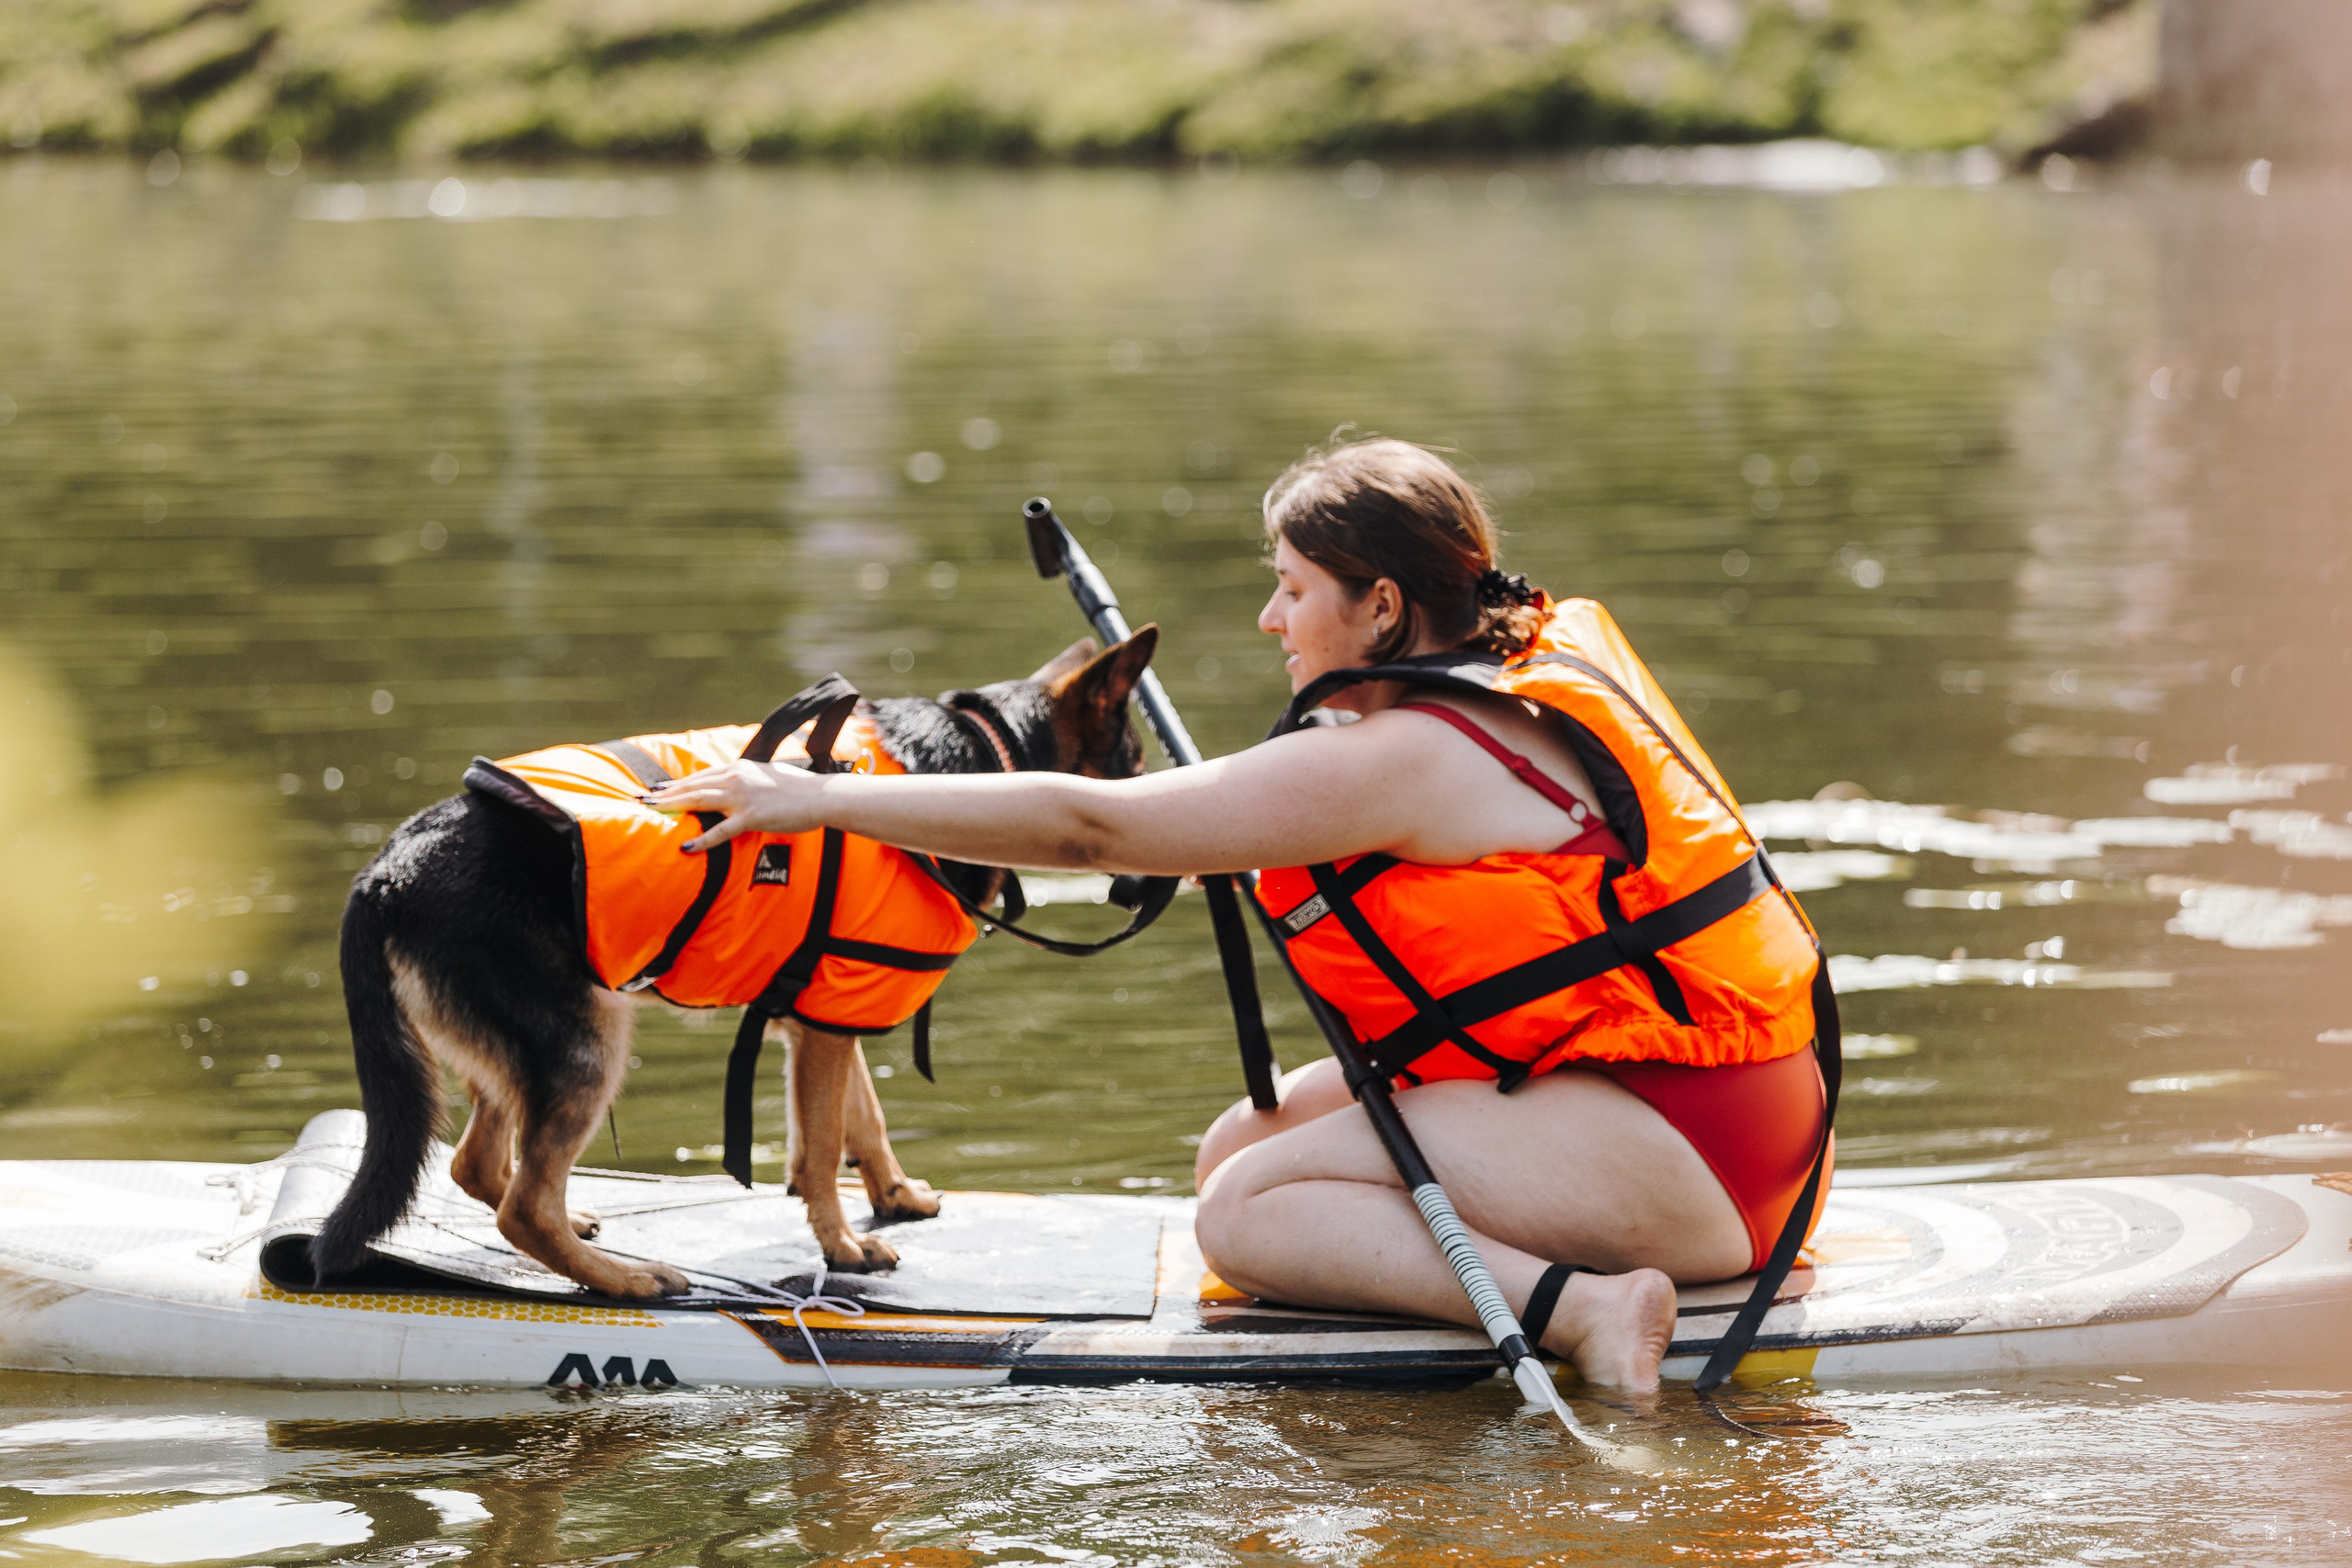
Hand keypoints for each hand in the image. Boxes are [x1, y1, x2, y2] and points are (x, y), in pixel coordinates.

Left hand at [642, 761, 823, 851]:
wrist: (822, 796)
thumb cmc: (800, 789)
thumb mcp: (769, 776)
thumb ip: (749, 779)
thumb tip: (736, 784)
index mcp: (740, 768)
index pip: (701, 775)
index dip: (677, 782)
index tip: (658, 787)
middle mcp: (737, 778)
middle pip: (694, 786)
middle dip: (666, 793)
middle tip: (644, 799)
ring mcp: (743, 797)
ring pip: (700, 800)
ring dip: (674, 806)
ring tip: (653, 812)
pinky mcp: (751, 817)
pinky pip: (721, 831)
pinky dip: (703, 839)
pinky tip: (687, 847)